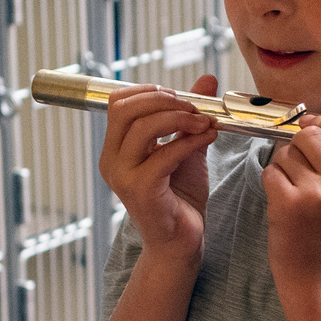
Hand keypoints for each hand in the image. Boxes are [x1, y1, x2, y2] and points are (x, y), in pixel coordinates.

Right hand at [99, 74, 218, 257]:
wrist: (181, 240)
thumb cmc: (180, 196)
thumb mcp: (186, 146)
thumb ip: (191, 115)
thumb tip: (206, 80)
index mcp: (115, 148)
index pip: (118, 103)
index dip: (149, 91)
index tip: (180, 96)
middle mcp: (111, 161)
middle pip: (125, 109)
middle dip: (163, 100)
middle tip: (194, 107)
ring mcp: (123, 176)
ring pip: (143, 128)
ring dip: (180, 118)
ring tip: (205, 123)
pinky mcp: (141, 190)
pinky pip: (165, 154)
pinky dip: (191, 141)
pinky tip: (209, 137)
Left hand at [262, 94, 320, 283]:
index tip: (318, 133)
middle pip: (311, 133)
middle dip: (300, 144)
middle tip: (303, 169)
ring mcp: (315, 194)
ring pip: (287, 151)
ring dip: (284, 165)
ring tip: (295, 190)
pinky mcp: (287, 204)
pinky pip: (270, 171)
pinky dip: (272, 182)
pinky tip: (283, 201)